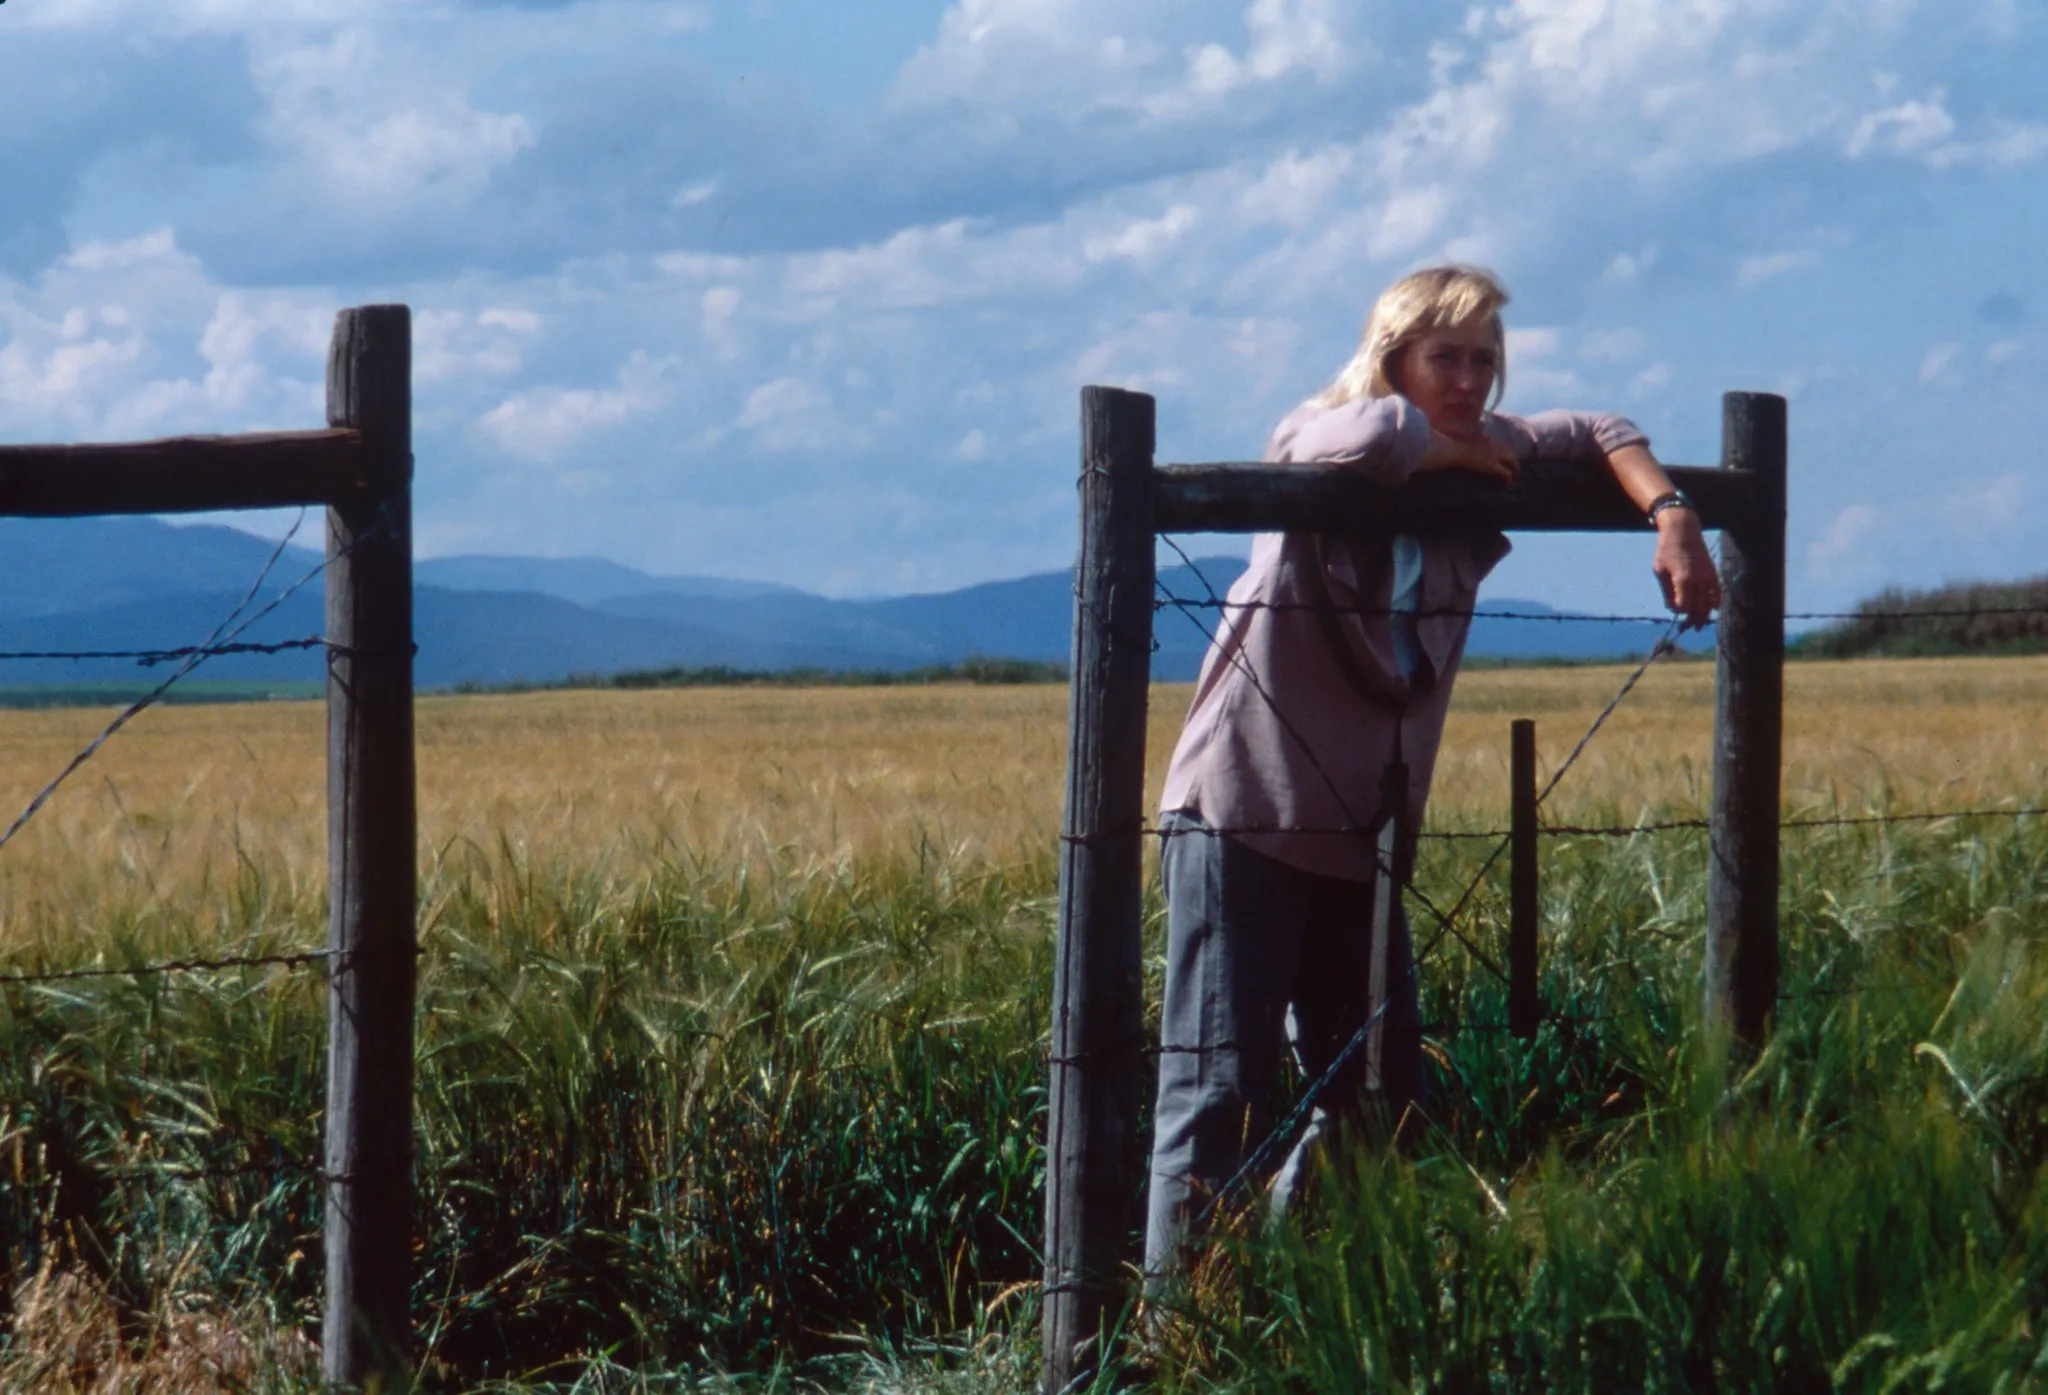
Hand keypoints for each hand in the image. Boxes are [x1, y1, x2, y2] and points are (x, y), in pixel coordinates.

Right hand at [1416, 428, 1518, 484]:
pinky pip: (1505, 472)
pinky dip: (1508, 478)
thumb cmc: (1446, 445)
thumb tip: (1443, 442)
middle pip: (1508, 450)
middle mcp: (1491, 444)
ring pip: (1511, 460)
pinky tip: (1507, 484)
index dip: (1501, 449)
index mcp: (1482, 437)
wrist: (1449, 449)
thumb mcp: (1452, 440)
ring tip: (1515, 474)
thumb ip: (1453, 441)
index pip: (1496, 443)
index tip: (1502, 455)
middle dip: (1513, 457)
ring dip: (1514, 467)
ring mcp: (1492, 454)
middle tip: (1515, 465)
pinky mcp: (1491, 465)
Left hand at [1653, 509, 1719, 629]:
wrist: (1683, 529)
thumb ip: (1666, 591)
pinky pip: (1717, 592)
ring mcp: (1708, 576)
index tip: (1672, 607)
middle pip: (1699, 608)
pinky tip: (1712, 611)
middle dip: (1692, 620)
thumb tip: (1672, 609)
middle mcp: (1699, 579)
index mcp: (1683, 579)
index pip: (1684, 606)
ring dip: (1704, 616)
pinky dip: (1715, 603)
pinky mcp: (1713, 572)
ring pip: (1710, 603)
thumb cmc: (1667, 549)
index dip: (1678, 611)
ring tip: (1699, 626)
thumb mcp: (1659, 570)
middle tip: (1686, 629)